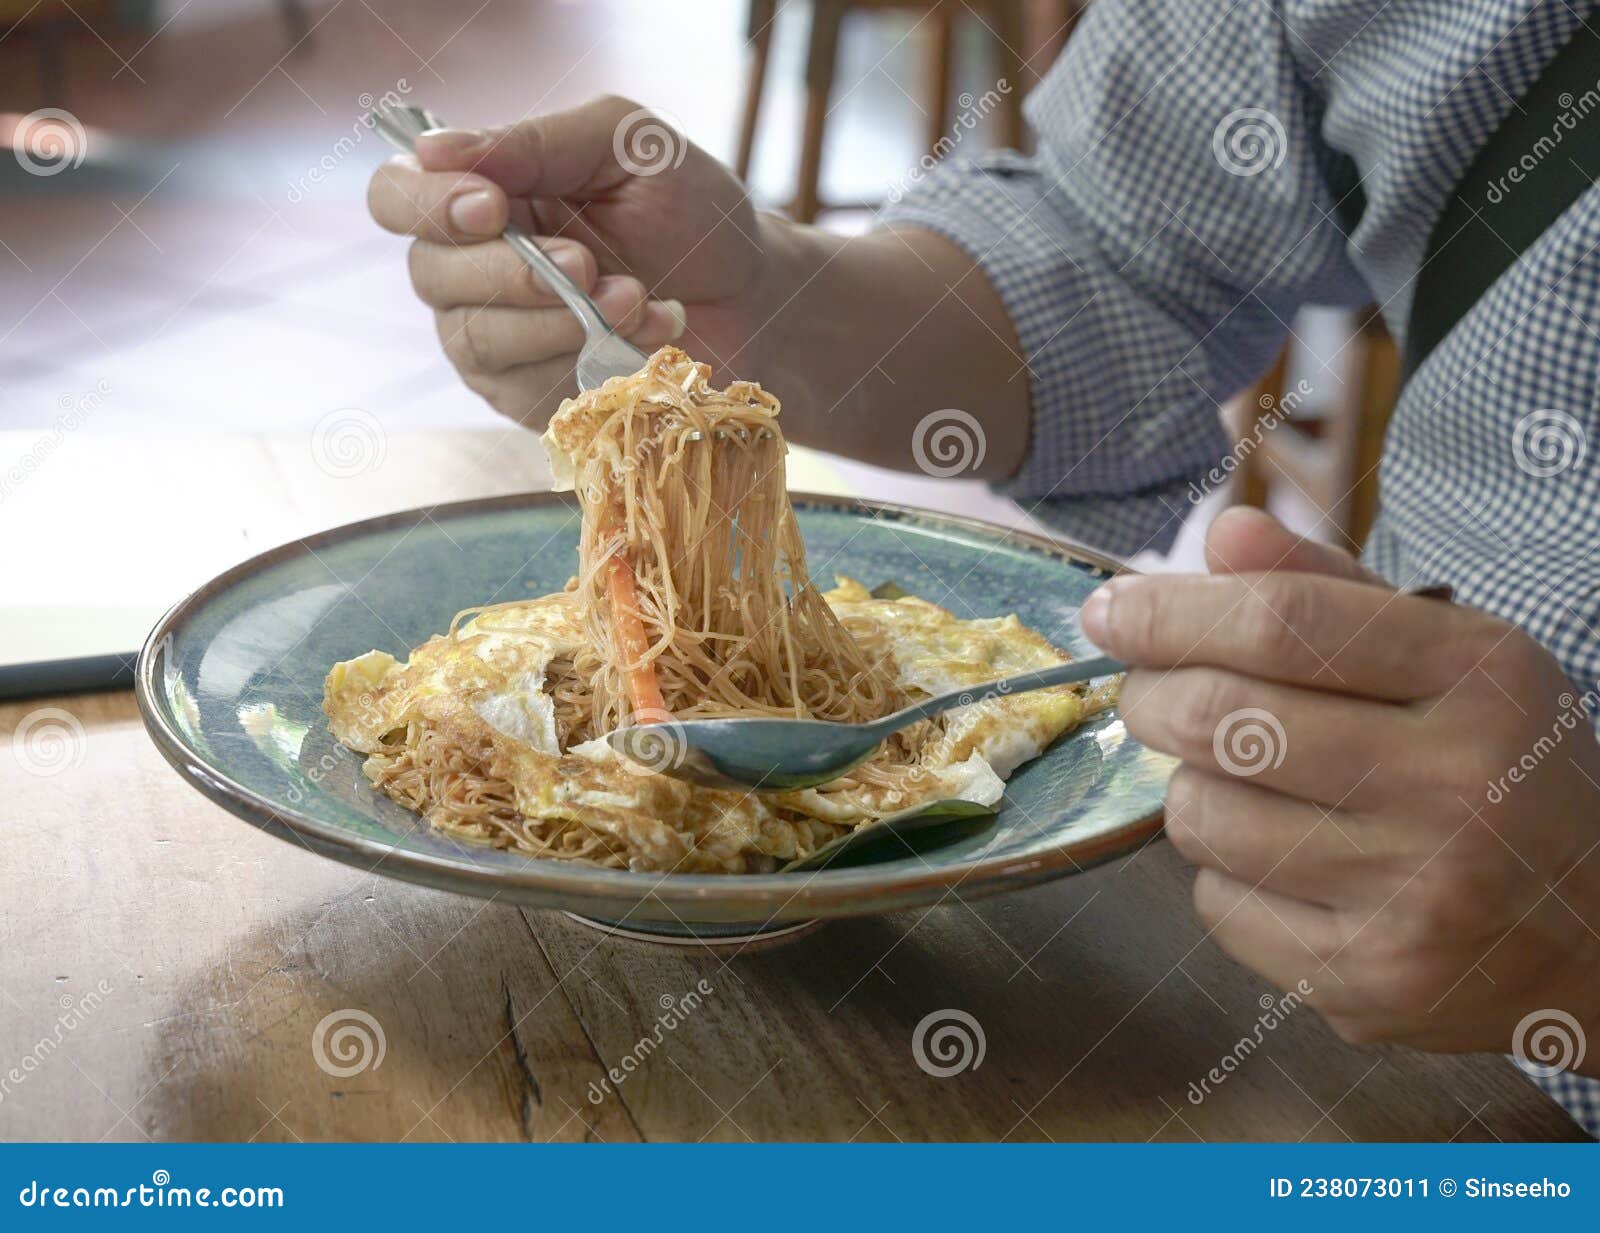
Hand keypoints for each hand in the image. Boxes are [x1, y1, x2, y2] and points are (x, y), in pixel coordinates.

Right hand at [367, 95, 769, 425]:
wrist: (755, 299)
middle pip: (429, 275)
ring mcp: (497, 341)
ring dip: (561, 321)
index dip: (426, 204)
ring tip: (638, 298)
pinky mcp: (533, 398)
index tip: (494, 206)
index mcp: (482, 194)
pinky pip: (527, 389)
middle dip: (512, 272)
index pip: (397, 196)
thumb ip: (540, 142)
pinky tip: (647, 337)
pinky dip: (590, 363)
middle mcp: (471, 269)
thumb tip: (437, 148)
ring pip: (476, 341)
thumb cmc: (691, 213)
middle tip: (589, 264)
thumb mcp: (628, 148)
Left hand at [1081, 507, 1599, 1074]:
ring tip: (1234, 778)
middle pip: (1223, 717)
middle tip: (1147, 693)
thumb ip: (1331, 589)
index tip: (1108, 609)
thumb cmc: (1500, 769)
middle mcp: (1453, 786)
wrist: (1597, 935)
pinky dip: (1217, 870)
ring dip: (1187, 785)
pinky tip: (1274, 857)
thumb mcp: (1452, 657)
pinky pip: (1216, 903)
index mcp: (1479, 679)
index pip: (1283, 623)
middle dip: (1151, 694)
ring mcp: (1411, 896)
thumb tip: (1222, 535)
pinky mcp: (1364, 982)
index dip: (1171, 611)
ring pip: (1203, 814)